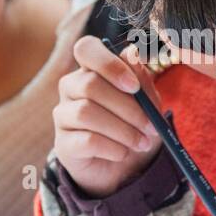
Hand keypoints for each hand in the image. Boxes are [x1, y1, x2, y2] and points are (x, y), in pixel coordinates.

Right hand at [53, 36, 163, 197]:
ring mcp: (63, 115)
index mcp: (92, 69)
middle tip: (151, 126)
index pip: (86, 48)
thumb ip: (140, 79)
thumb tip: (132, 54)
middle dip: (128, 108)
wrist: (127, 166)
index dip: (108, 64)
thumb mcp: (147, 102)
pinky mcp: (63, 144)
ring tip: (142, 143)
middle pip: (90, 85)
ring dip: (123, 130)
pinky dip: (112, 148)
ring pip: (86, 113)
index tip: (134, 87)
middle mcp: (71, 87)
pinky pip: (86, 140)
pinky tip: (123, 153)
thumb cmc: (134, 125)